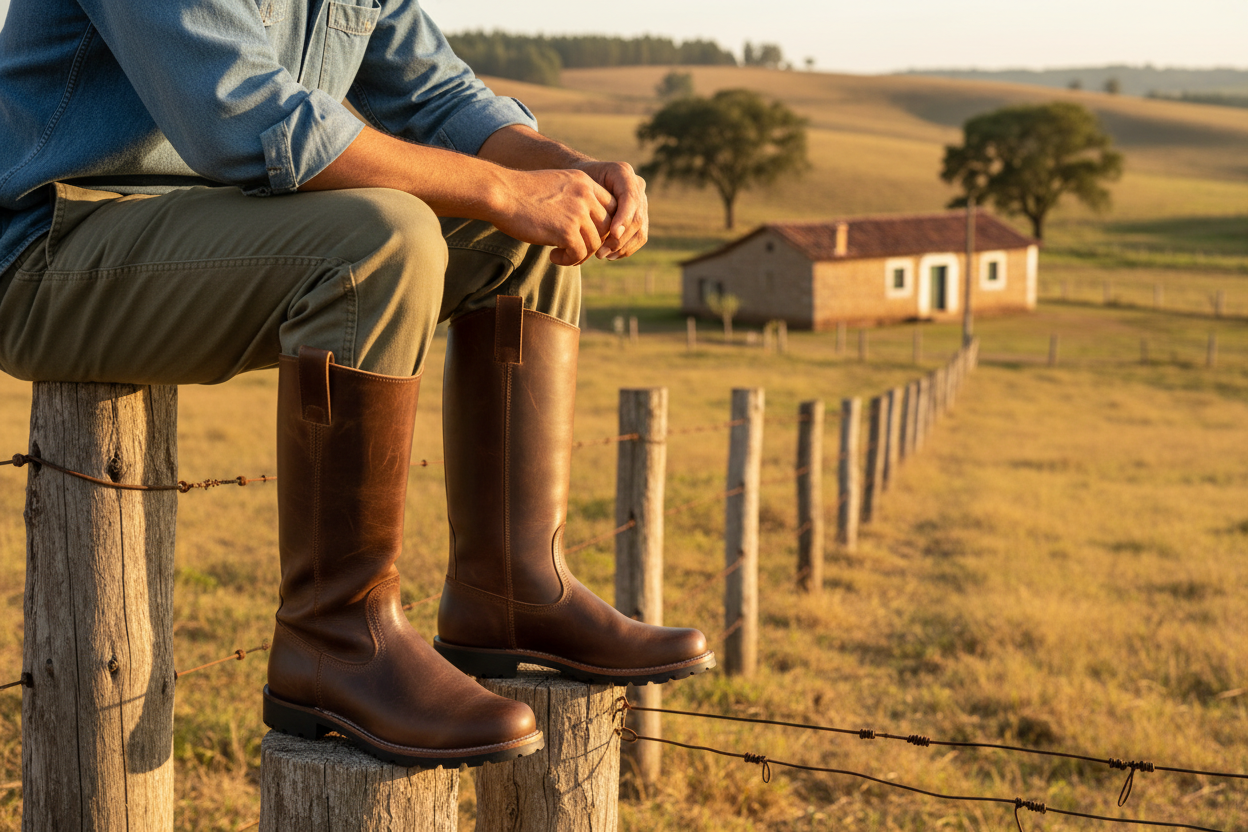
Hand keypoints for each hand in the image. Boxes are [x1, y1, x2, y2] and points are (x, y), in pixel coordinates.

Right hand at [493, 169, 617, 266]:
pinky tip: (554, 257)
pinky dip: (569, 260)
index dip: (603, 225)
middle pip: (607, 227)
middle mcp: (585, 195)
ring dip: (580, 255)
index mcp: (584, 181)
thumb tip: (587, 226)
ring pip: (594, 243)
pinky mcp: (566, 231)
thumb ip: (575, 200)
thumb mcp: (556, 186)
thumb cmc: (522, 193)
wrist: (500, 193)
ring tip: (562, 256)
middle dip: (594, 242)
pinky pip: (579, 254)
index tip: (587, 235)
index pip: (611, 207)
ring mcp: (577, 213)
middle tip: (576, 250)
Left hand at [573, 161, 648, 260]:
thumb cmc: (573, 185)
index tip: (612, 233)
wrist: (577, 184)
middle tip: (600, 252)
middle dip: (620, 238)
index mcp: (622, 172)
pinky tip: (610, 255)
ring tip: (602, 255)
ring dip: (623, 247)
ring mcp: (641, 201)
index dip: (624, 217)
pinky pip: (640, 237)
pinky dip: (626, 249)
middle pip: (637, 217)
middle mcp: (636, 185)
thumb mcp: (577, 188)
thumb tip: (612, 233)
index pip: (630, 198)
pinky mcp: (640, 216)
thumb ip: (592, 203)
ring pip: (641, 230)